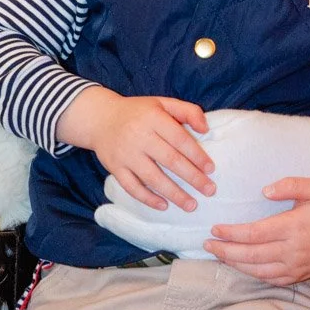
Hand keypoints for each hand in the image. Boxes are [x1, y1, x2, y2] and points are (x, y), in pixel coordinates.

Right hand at [59, 86, 214, 211]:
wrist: (99, 118)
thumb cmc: (138, 112)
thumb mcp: (162, 103)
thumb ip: (187, 111)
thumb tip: (206, 129)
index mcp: (153, 118)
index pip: (180, 139)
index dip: (197, 155)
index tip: (211, 169)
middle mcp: (139, 136)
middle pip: (170, 160)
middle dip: (192, 178)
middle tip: (209, 190)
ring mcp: (125, 154)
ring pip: (152, 177)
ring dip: (174, 193)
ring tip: (191, 205)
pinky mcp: (115, 167)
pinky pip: (132, 187)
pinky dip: (147, 198)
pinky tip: (163, 206)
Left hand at [204, 177, 309, 283]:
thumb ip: (289, 185)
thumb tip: (265, 191)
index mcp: (294, 227)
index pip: (254, 234)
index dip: (231, 234)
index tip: (215, 229)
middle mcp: (293, 250)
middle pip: (251, 256)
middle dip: (225, 252)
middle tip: (206, 245)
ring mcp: (297, 266)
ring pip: (258, 271)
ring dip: (235, 265)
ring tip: (218, 255)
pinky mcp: (301, 275)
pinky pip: (271, 280)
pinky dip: (253, 275)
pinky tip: (241, 267)